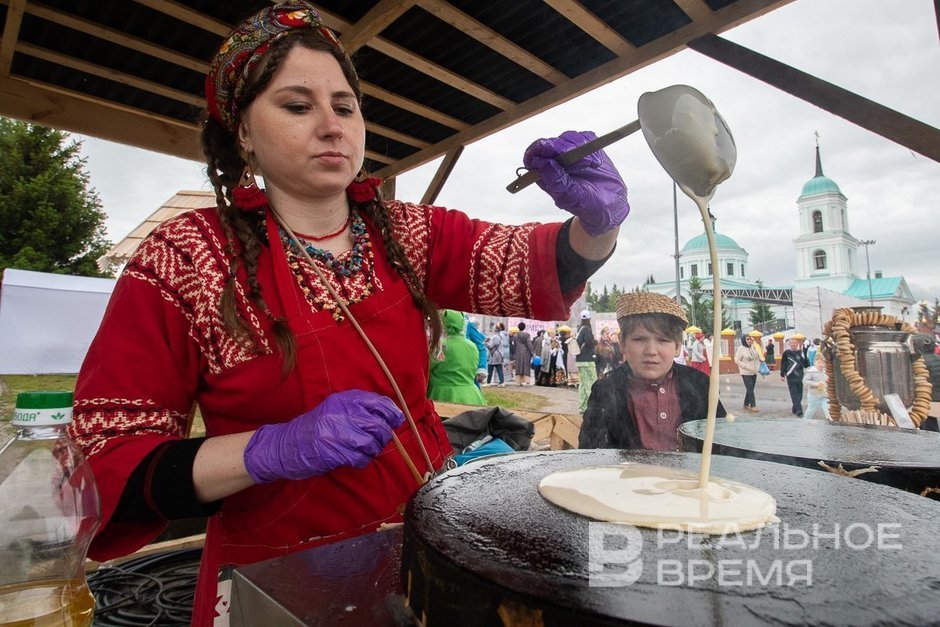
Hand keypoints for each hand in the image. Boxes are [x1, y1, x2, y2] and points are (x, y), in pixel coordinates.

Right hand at [244, 390, 404, 483]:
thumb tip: (392, 417)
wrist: (285, 446)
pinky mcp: (333, 452)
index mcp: (343, 400)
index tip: (396, 420)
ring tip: (362, 451)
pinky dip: (362, 461)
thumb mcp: (335, 410)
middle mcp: (340, 413)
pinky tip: (354, 459)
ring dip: (372, 450)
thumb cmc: (315, 428)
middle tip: (376, 441)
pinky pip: (360, 458)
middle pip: (378, 425)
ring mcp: (336, 432)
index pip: (377, 402)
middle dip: (383, 436)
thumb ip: (359, 409)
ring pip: (371, 443)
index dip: (391, 413)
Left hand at [523, 130, 628, 235]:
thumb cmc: (587, 204)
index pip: (533, 156)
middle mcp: (555, 162)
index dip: (539, 150)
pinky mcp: (586, 146)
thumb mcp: (571, 197)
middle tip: (581, 163)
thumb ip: (556, 181)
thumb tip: (540, 162)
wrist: (609, 203)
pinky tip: (595, 161)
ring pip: (568, 138)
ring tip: (590, 165)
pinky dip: (591, 146)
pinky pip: (585, 137)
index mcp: (545, 175)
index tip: (551, 150)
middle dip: (564, 149)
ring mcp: (570, 153)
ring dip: (580, 148)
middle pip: (550, 143)